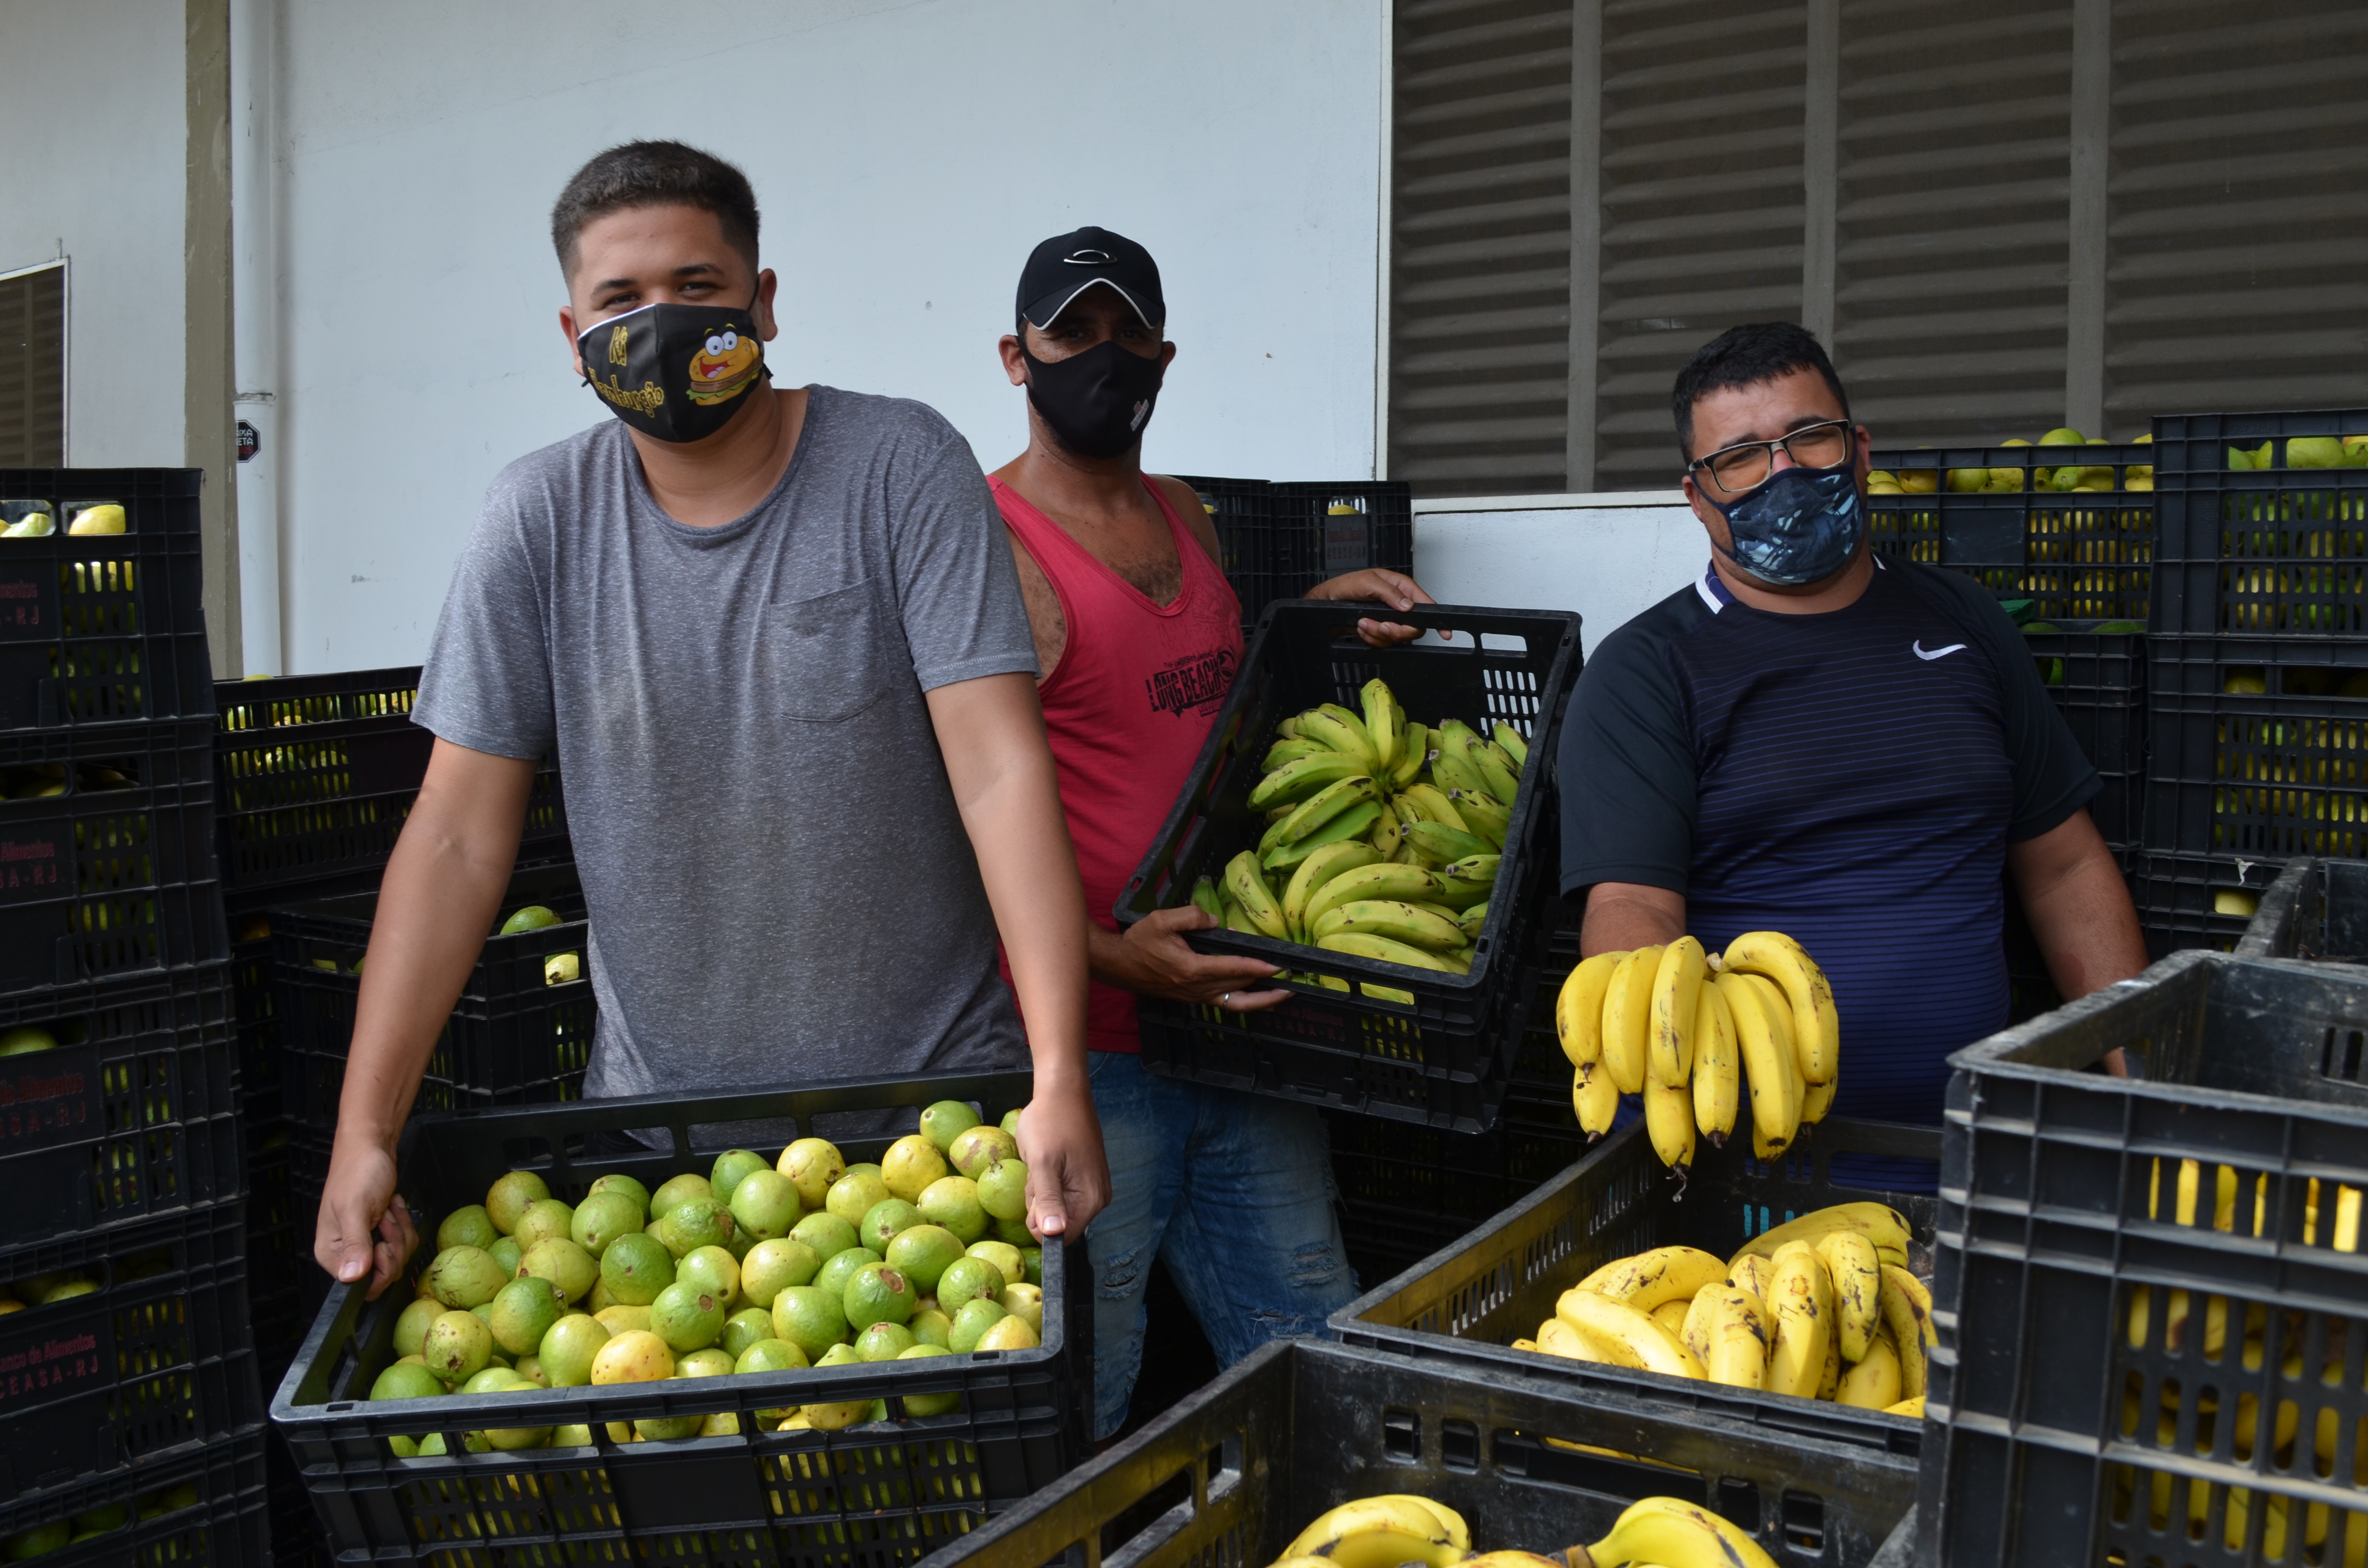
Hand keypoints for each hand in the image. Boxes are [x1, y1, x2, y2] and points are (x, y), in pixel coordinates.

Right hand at [315, 1134, 419, 1299]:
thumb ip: (354, 1243)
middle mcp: (346, 1253)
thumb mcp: (355, 1208)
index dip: (381, 1268)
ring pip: (398, 1256)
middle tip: (383, 1217)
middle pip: (385, 1273)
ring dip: (399, 1229)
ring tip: (385, 1208)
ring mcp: (365, 1243)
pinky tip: (392, 1206)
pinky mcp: (381, 1233)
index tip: (383, 1243)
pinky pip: (404, 1241)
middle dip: (394, 1243)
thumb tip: (350, 1277)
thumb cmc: (358, 1172)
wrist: (371, 1148)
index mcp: (331, 1253)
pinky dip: (404, 1222)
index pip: (361, 1285)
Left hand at [1013, 1080, 1108, 1240]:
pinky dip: (1048, 1179)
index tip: (1036, 1191)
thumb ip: (1048, 1200)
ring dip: (1041, 1188)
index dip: (1040, 1222)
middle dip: (1040, 1201)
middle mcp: (1096, 1197)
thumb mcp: (1043, 1162)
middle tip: (1039, 1170)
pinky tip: (1048, 1159)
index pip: (1061, 1237)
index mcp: (1090, 1199)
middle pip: (1057, 1222)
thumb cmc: (1050, 1123)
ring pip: (1056, 1206)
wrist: (1062, 1092)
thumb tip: (1052, 1235)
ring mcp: (1091, 1186)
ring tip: (1043, 1161)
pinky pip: (1060, 1192)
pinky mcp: (1084, 1176)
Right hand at [1097, 907, 1291, 1010]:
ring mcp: (1195, 997)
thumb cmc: (1139, 942)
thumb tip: (1217, 924)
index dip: (1258, 968)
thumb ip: (1192, 917)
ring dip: (1261, 1000)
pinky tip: (1256, 998)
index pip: (1233, 969)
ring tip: (1282, 996)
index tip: (1279, 966)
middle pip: (1240, 990)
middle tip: (1293, 980)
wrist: (1119, 966)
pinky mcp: (1193, 999)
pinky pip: (1224, 1004)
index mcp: (1191, 968)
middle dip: (1268, 986)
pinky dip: (1244, 1003)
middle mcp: (1197, 987)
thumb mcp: (1162, 920)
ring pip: (1235, 1003)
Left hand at [1304, 568, 1442, 647]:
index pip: (1426, 603)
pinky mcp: (1380, 631)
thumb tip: (1408, 605)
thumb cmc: (1346, 586)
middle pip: (1413, 627)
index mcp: (1401, 587)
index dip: (1436, 618)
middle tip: (1380, 625)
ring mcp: (1390, 619)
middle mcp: (1399, 604)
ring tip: (1363, 622)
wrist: (1328, 602)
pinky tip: (1362, 627)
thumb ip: (1389, 593)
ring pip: (1397, 637)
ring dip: (1378, 633)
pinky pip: (1384, 642)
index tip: (1444, 632)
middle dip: (1395, 630)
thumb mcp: (1367, 582)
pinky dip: (1371, 637)